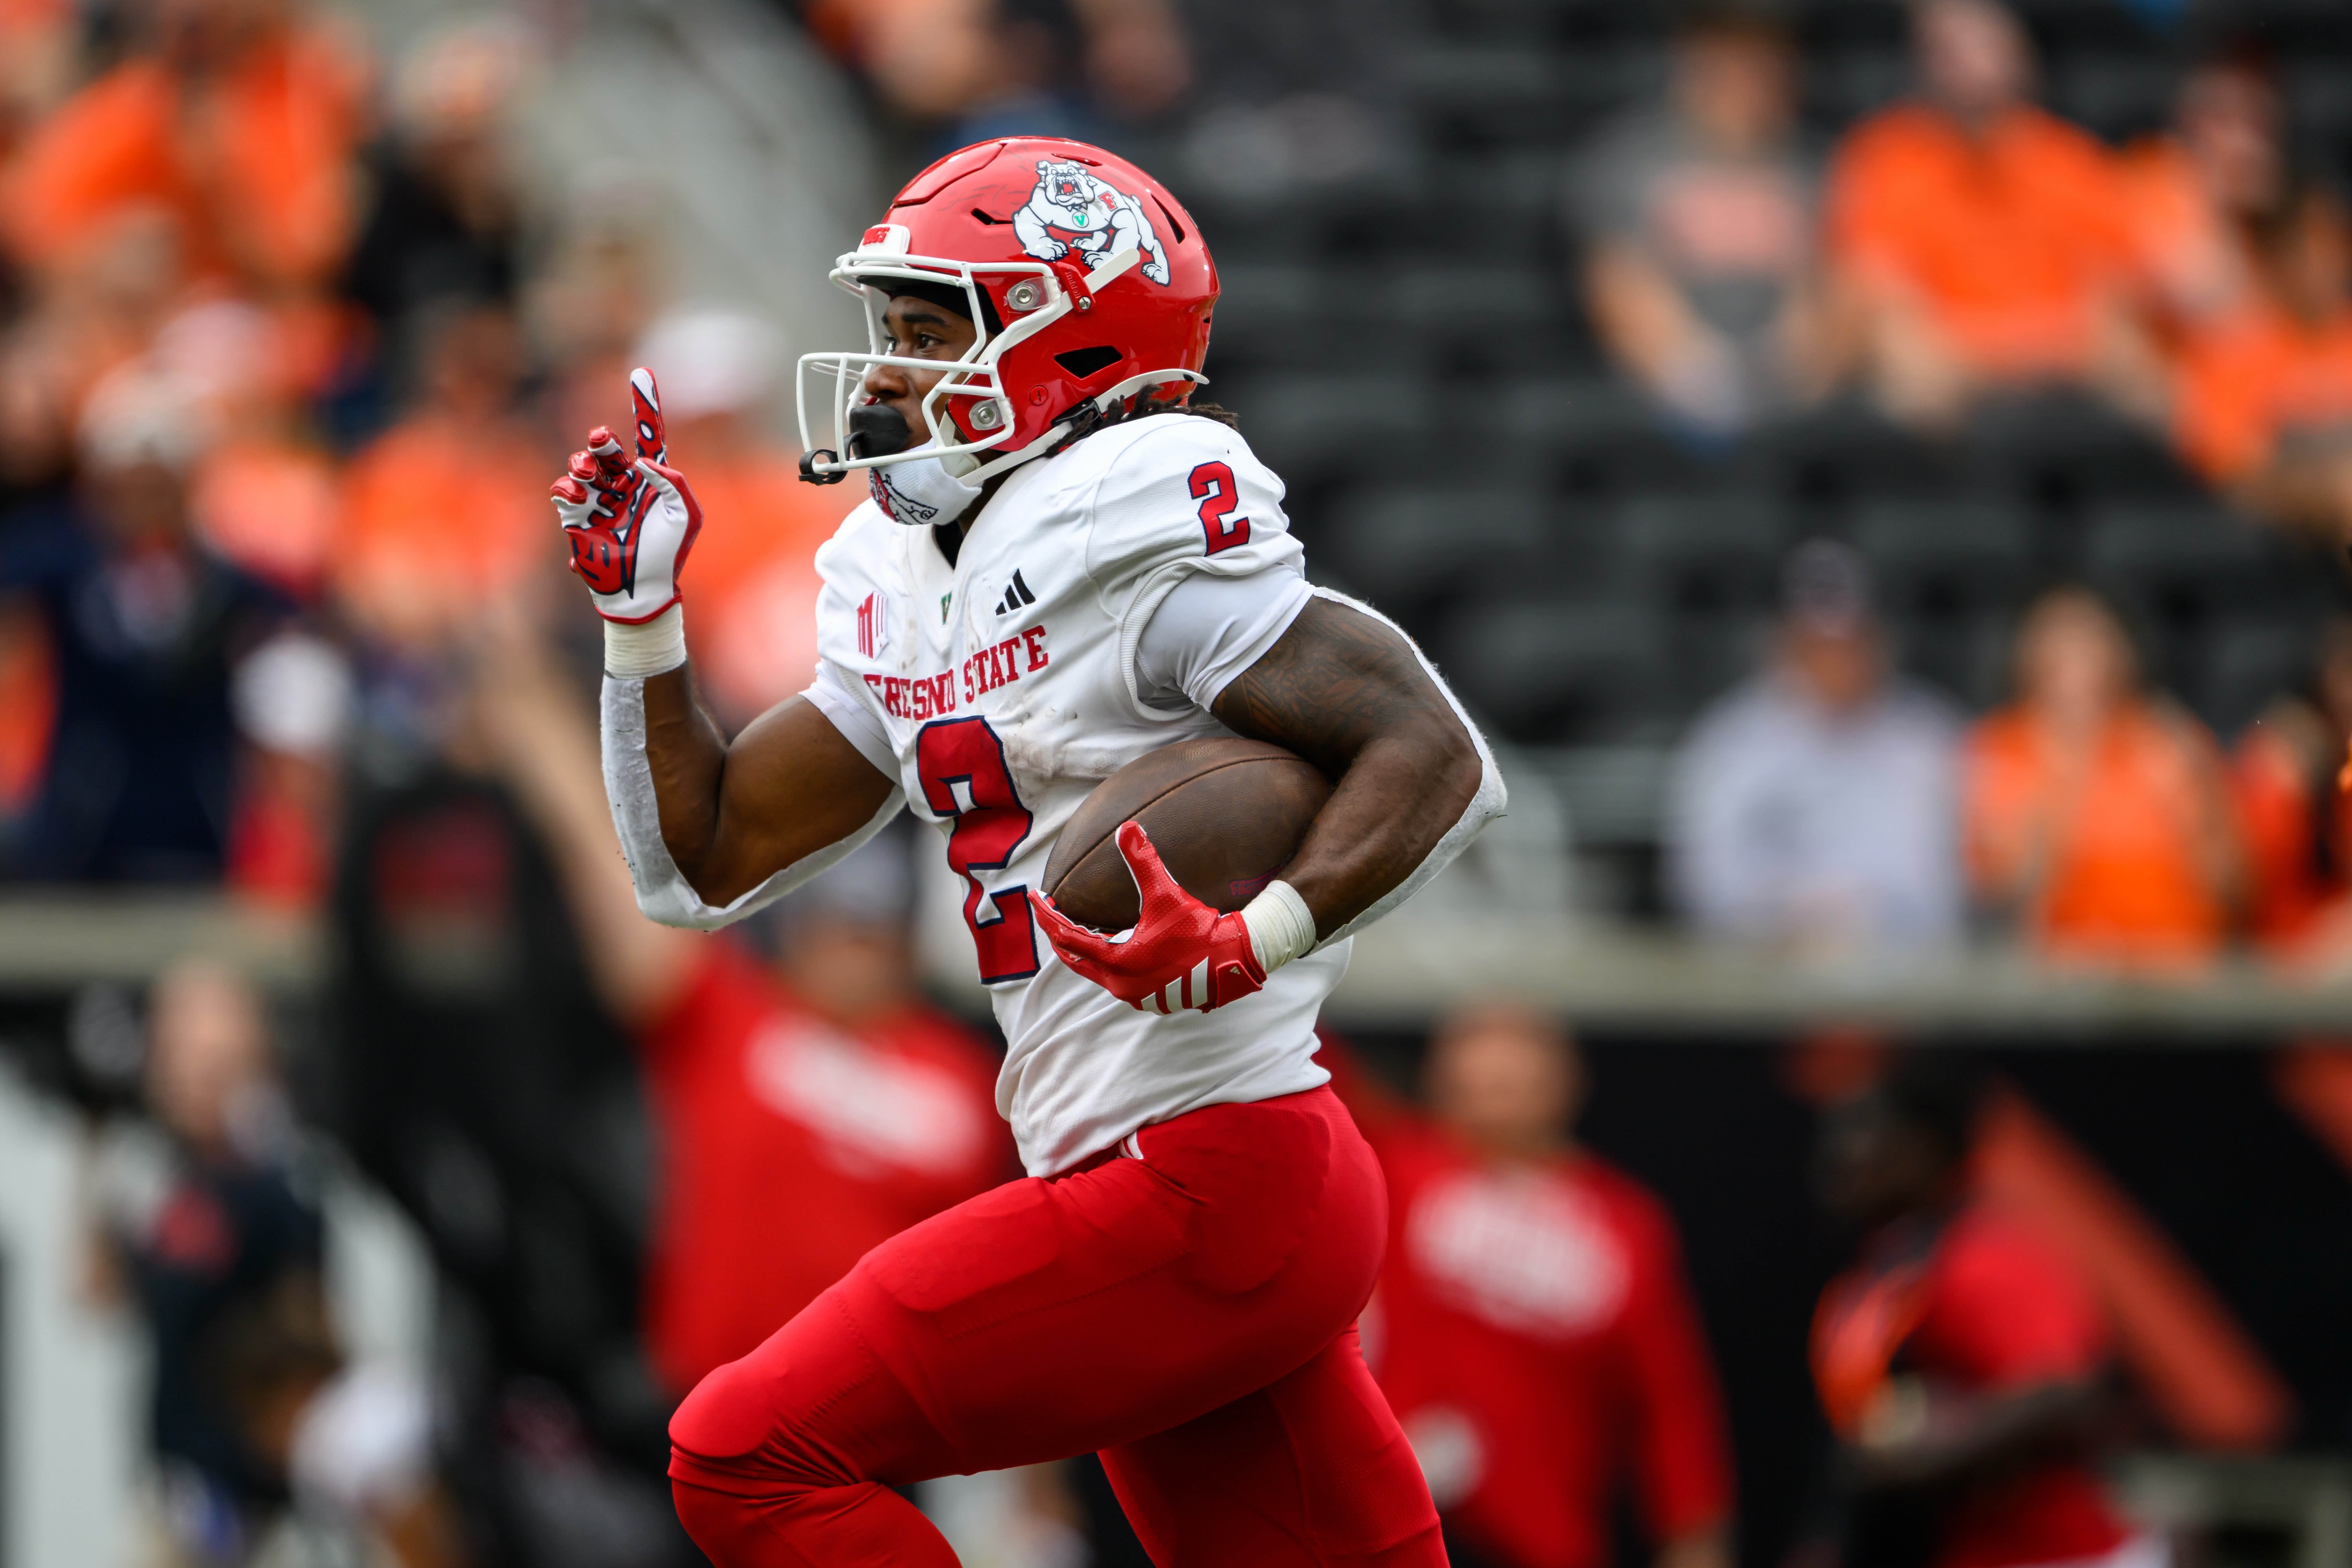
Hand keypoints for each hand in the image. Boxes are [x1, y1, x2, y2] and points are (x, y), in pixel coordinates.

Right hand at [552, 368, 703, 622]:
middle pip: (606, 448)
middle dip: (600, 440)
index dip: (645, 405)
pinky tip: (579, 498)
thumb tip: (644, 461)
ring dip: (583, 464)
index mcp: (652, 481)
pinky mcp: (575, 516)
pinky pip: (562, 489)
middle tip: (600, 441)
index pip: (648, 436)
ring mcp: (598, 500)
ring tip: (590, 478)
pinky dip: (567, 488)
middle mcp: (623, 485)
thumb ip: (674, 483)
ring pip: (581, 464)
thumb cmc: (668, 555)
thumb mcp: (685, 516)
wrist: (641, 590)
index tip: (642, 373)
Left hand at [1034, 822, 1266, 1012]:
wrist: (1233, 961)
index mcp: (1117, 962)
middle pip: (1074, 958)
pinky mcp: (1150, 998)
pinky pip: (1117, 978)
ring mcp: (1135, 995)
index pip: (1067, 938)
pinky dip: (1106, 960)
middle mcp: (1121, 985)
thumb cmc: (1199, 929)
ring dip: (1084, 948)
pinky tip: (1112, 945)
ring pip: (1095, 971)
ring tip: (1077, 925)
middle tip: (1049, 910)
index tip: (1035, 897)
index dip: (1048, 916)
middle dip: (1059, 933)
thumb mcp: (1167, 894)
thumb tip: (1128, 828)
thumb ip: (1144, 861)